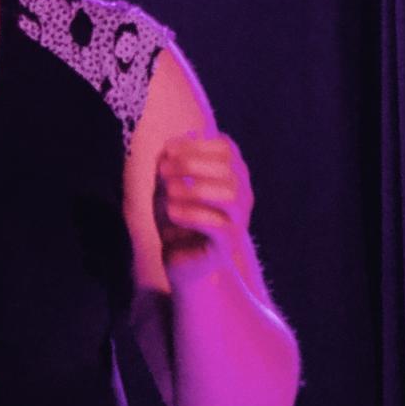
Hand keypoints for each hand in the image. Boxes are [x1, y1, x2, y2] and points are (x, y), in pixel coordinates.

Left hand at [153, 129, 253, 284]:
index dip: (196, 145)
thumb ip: (170, 165)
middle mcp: (242, 194)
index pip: (226, 149)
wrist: (184, 260)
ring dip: (194, 188)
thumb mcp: (169, 185)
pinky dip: (191, 214)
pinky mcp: (228, 244)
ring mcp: (239, 220)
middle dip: (191, 164)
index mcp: (233, 174)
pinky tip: (172, 211)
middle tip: (162, 170)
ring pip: (230, 196)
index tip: (167, 149)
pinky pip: (217, 225)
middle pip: (229, 169)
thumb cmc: (179, 216)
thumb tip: (167, 149)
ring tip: (168, 190)